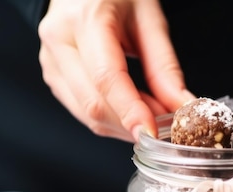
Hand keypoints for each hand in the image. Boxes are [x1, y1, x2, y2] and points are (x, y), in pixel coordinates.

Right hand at [38, 0, 193, 141]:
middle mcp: (59, 40)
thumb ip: (164, 66)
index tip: (152, 133)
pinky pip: (82, 111)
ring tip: (152, 115)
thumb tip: (181, 107)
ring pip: (87, 114)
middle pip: (94, 103)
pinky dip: (112, 120)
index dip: (130, 111)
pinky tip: (132, 111)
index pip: (107, 78)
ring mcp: (51, 61)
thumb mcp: (150, 18)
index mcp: (86, 19)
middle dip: (132, 123)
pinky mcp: (53, 76)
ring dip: (123, 126)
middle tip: (165, 124)